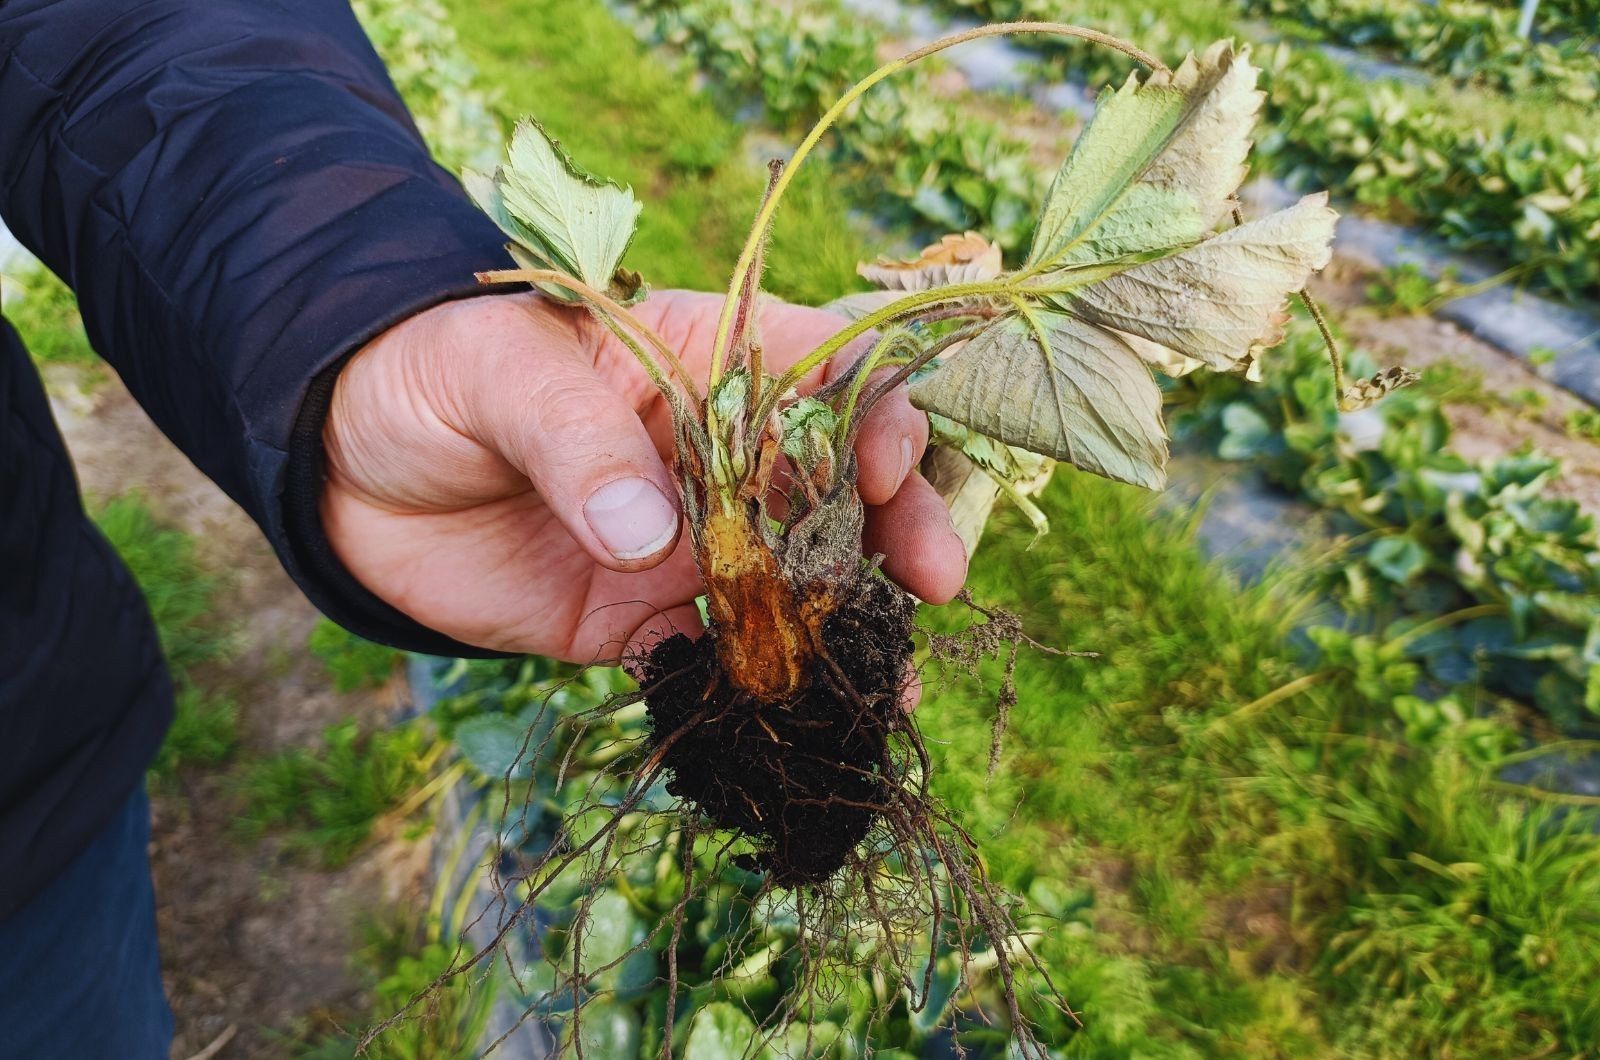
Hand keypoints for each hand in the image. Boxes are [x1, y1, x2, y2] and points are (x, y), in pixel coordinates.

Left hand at [319, 290, 968, 663]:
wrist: (341, 469)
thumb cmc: (423, 375)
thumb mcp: (496, 374)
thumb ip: (576, 442)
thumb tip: (650, 540)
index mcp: (703, 361)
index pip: (826, 368)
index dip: (876, 409)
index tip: (883, 464)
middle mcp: (718, 456)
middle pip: (841, 485)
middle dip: (901, 527)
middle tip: (934, 582)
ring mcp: (687, 543)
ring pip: (796, 585)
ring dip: (848, 632)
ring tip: (889, 688)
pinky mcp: (638, 619)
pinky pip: (714, 660)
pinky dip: (755, 694)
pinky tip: (794, 728)